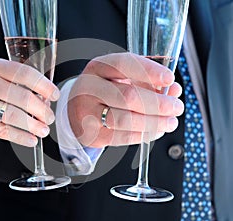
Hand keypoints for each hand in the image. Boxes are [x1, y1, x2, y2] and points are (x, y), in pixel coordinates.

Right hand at [0, 57, 59, 146]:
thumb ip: (9, 79)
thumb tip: (40, 95)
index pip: (25, 73)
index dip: (44, 85)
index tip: (55, 94)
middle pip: (23, 98)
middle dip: (43, 110)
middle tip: (50, 117)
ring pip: (15, 117)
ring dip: (34, 126)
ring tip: (44, 130)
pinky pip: (3, 131)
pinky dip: (21, 137)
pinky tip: (31, 140)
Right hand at [67, 52, 183, 147]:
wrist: (76, 110)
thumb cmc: (103, 91)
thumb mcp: (118, 77)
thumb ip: (145, 80)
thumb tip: (174, 90)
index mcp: (98, 67)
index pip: (123, 64)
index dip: (149, 71)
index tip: (170, 79)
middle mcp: (89, 88)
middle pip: (128, 96)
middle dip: (159, 104)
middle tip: (177, 107)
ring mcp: (87, 113)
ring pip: (126, 120)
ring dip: (154, 122)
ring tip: (171, 122)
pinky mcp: (92, 134)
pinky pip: (122, 137)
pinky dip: (144, 135)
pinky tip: (156, 131)